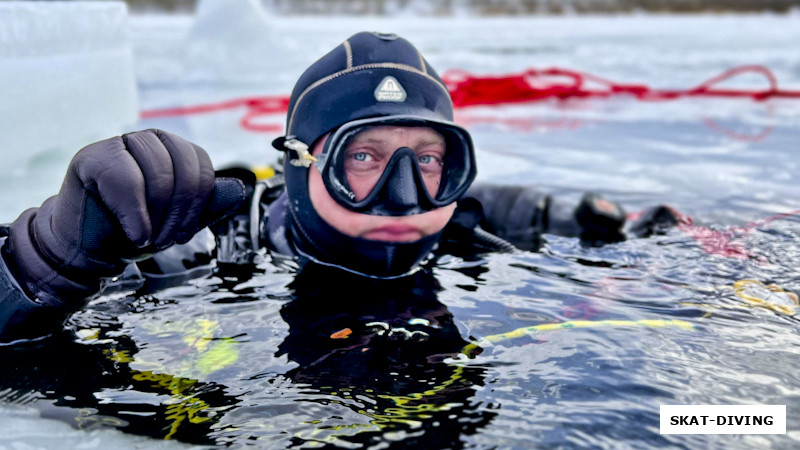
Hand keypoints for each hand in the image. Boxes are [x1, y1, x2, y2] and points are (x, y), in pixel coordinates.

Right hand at [5, 129, 245, 301]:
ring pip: (158, 172)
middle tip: (165, 238)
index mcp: (173, 150)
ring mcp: (120, 144)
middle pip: (183, 167)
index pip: (201, 164)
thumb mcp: (180, 220)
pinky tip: (134, 233)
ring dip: (156, 215)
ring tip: (145, 236)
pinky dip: (134, 213)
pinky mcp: (92, 157)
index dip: (199, 203)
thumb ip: (209, 205)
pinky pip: (125, 178)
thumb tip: (238, 188)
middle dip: (179, 211)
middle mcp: (149, 140)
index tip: (185, 233)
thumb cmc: (135, 230)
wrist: (91, 250)